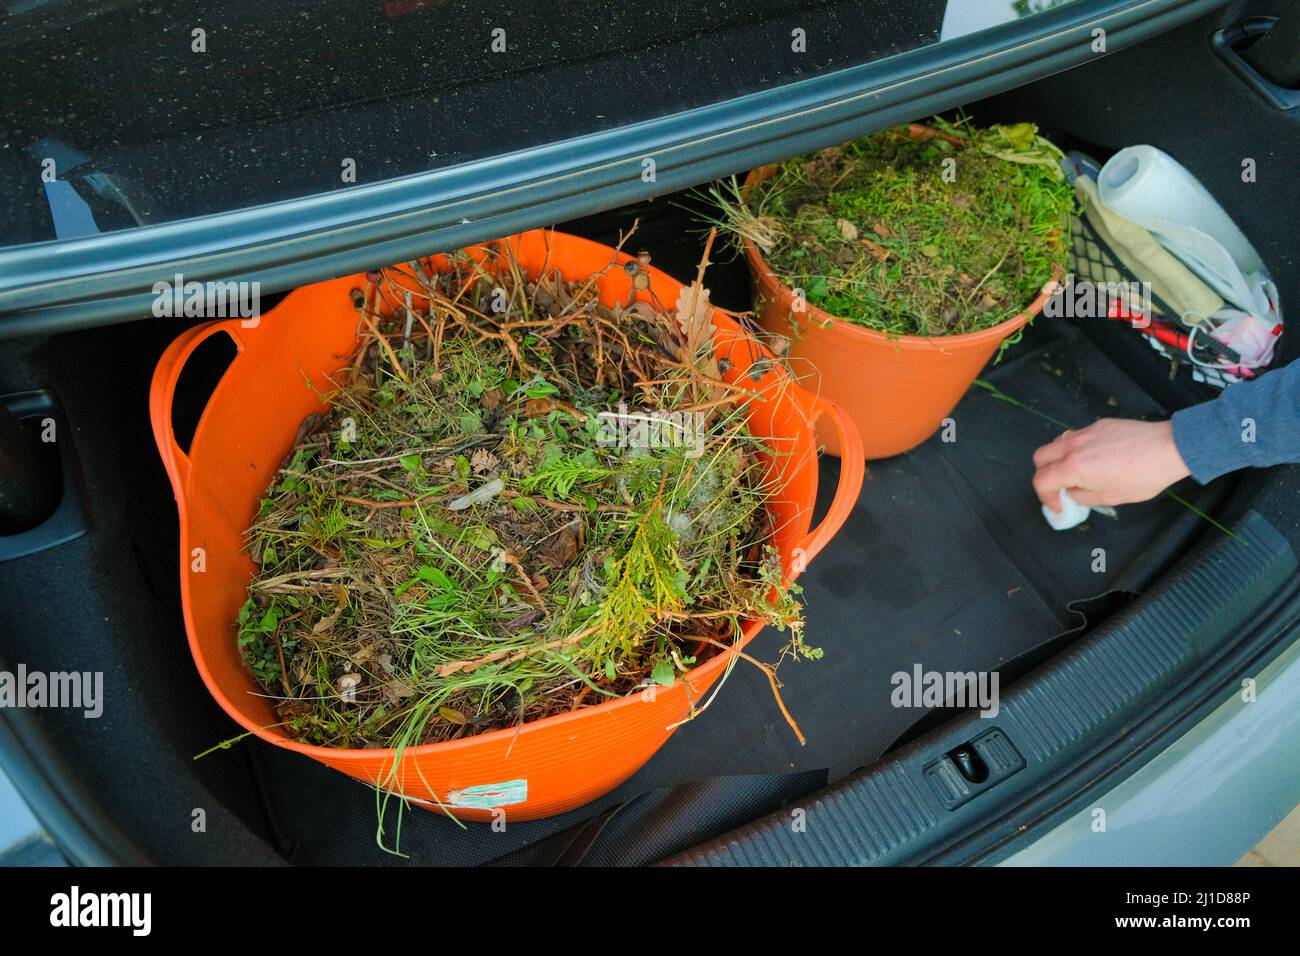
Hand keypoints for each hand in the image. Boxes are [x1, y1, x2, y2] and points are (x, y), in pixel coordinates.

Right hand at [1032, 418, 1189, 512]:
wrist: (1170, 447)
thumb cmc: (1143, 477)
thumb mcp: (1111, 497)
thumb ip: (1083, 496)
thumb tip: (1072, 492)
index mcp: (1073, 467)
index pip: (1041, 480)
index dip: (1046, 497)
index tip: (1059, 505)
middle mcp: (1072, 446)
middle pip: (1040, 457)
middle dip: (1044, 474)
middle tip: (1060, 487)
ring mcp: (1085, 432)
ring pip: (1056, 444)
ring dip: (1058, 460)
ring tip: (1077, 472)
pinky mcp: (1098, 424)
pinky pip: (1076, 437)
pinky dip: (1076, 449)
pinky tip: (1097, 458)